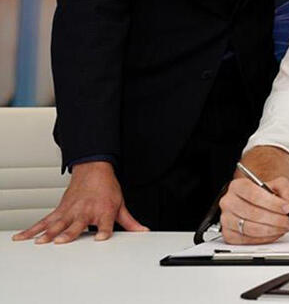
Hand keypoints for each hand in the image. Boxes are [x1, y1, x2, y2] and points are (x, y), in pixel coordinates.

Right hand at [12, 161, 147, 243]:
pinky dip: (33, 228)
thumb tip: (142, 231)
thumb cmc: (107, 188)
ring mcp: (71, 211)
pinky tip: (23, 236)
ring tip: (41, 241)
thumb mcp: (121, 204)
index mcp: (103, 211)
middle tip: (61, 241)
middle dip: (69, 233)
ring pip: (58, 223)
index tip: (101, 239)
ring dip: (48, 233)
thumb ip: (130, 222)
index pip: (106, 224)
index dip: (104, 231)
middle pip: (77, 224)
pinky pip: (45, 220)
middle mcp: (86, 211)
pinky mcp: (60, 210)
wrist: (94, 170)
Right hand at [219, 176, 288, 244]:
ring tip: (285, 227)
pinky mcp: (228, 235)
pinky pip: (248, 240)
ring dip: (272, 230)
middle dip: (276, 219)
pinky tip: (275, 233)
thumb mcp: (278, 184)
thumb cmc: (264, 192)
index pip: (253, 194)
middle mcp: (228, 202)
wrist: (256, 200)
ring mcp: (226, 220)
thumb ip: (286, 191)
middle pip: (252, 213)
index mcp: (237, 186)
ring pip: (251, 228)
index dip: (272, 203)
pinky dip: (265, 238)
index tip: (287, 208)